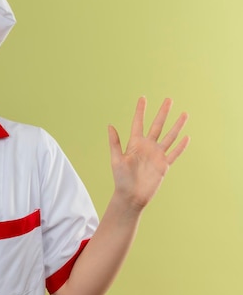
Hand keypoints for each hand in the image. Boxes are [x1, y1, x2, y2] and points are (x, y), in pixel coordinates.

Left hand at [108, 97, 189, 211]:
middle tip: (168, 99)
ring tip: (184, 113)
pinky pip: (174, 153)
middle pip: (157, 126)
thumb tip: (110, 125)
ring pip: (169, 136)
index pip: (138, 123)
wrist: (131, 196)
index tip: (143, 98)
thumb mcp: (116, 160)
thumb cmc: (121, 179)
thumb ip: (115, 143)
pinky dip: (181, 146)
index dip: (140, 111)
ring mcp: (157, 155)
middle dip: (163, 113)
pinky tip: (186, 136)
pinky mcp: (164, 165)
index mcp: (134, 144)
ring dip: (176, 125)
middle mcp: (147, 147)